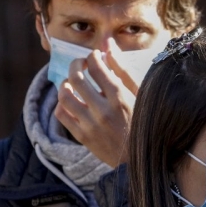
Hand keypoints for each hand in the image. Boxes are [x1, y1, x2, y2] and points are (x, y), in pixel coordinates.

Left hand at [54, 39, 137, 166]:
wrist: (141, 160)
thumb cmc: (144, 122)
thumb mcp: (140, 95)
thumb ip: (123, 70)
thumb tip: (107, 46)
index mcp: (121, 98)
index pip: (97, 67)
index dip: (93, 56)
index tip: (95, 57)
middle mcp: (103, 111)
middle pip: (76, 78)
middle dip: (76, 64)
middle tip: (81, 64)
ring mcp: (90, 125)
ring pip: (64, 96)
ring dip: (65, 83)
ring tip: (72, 82)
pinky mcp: (82, 137)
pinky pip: (61, 115)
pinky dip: (61, 104)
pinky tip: (70, 101)